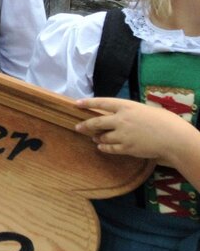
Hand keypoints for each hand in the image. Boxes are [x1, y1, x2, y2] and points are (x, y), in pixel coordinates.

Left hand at [75, 97, 196, 164]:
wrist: (173, 138)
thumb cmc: (164, 121)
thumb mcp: (145, 109)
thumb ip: (130, 111)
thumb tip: (121, 114)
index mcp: (126, 106)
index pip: (102, 102)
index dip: (88, 103)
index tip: (77, 104)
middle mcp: (121, 119)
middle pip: (97, 122)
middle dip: (86, 125)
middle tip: (78, 127)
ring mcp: (123, 134)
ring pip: (102, 137)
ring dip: (97, 137)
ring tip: (94, 138)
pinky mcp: (127, 148)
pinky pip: (110, 148)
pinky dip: (104, 147)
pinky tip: (101, 147)